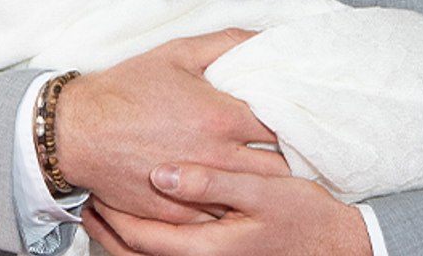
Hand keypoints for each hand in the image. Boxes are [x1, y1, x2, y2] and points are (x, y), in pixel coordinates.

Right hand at [57, 31, 288, 222]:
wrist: (76, 131)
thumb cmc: (124, 91)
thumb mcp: (178, 53)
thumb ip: (227, 43)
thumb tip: (265, 38)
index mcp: (221, 117)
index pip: (283, 126)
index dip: (294, 123)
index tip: (296, 119)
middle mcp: (214, 157)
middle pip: (277, 168)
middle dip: (286, 158)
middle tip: (288, 150)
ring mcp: (197, 190)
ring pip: (251, 197)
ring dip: (261, 186)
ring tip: (266, 175)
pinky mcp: (177, 214)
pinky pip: (220, 218)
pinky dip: (229, 207)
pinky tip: (232, 195)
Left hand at [83, 165, 370, 255]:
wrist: (335, 247)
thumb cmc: (304, 217)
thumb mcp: (263, 193)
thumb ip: (211, 182)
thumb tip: (162, 174)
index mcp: (204, 248)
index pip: (139, 235)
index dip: (113, 210)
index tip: (95, 184)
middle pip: (132, 253)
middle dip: (106, 228)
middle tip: (87, 198)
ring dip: (120, 237)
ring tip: (102, 211)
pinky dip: (144, 245)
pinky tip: (143, 223)